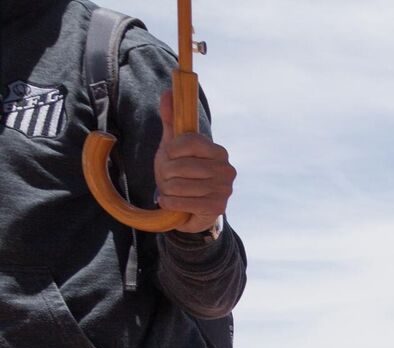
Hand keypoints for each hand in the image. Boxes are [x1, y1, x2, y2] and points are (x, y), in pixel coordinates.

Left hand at [154, 92, 233, 233]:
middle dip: (165, 173)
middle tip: (168, 177)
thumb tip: (167, 92)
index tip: (170, 156)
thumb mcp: (174, 147)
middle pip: (180, 166)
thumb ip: (172, 120)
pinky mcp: (217, 208)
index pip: (189, 141)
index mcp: (218, 151)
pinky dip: (169, 203)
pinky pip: (180, 202)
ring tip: (172, 191)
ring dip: (166, 189)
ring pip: (177, 185)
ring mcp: (224, 190)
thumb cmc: (181, 173)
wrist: (191, 208)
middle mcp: (226, 170)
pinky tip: (173, 202)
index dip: (171, 150)